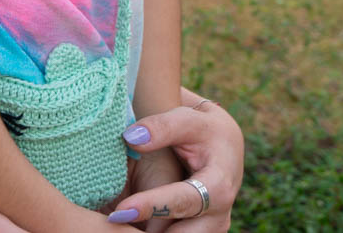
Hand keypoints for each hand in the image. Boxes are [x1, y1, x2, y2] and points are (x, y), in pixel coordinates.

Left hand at [111, 100, 241, 229]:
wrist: (225, 147)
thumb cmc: (204, 131)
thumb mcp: (188, 120)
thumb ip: (162, 127)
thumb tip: (132, 137)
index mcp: (218, 186)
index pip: (183, 201)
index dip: (152, 206)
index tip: (121, 210)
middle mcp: (217, 216)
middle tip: (116, 224)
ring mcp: (209, 229)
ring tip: (120, 225)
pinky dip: (150, 232)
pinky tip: (131, 226)